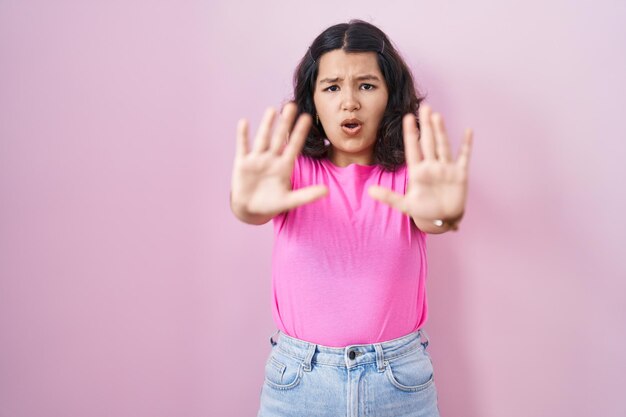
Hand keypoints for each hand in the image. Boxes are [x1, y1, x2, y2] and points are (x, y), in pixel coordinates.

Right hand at [230, 102, 327, 222]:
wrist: (250, 209)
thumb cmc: (271, 204)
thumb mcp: (290, 201)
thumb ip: (307, 195)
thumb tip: (327, 191)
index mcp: (284, 166)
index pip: (294, 146)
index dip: (300, 133)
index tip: (307, 118)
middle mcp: (271, 159)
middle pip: (280, 138)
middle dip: (285, 123)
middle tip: (292, 105)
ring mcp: (257, 160)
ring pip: (263, 139)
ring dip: (266, 125)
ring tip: (272, 110)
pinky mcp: (242, 163)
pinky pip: (243, 147)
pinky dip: (242, 136)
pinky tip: (244, 122)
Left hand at [368, 104, 473, 222]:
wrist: (442, 220)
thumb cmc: (424, 211)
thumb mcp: (405, 205)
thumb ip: (388, 197)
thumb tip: (369, 191)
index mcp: (418, 171)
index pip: (413, 148)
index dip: (410, 133)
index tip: (407, 117)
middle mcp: (432, 166)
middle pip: (428, 142)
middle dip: (426, 125)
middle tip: (425, 106)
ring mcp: (446, 169)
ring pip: (443, 146)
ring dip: (441, 132)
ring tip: (438, 116)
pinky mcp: (460, 174)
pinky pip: (464, 157)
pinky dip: (466, 145)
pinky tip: (468, 131)